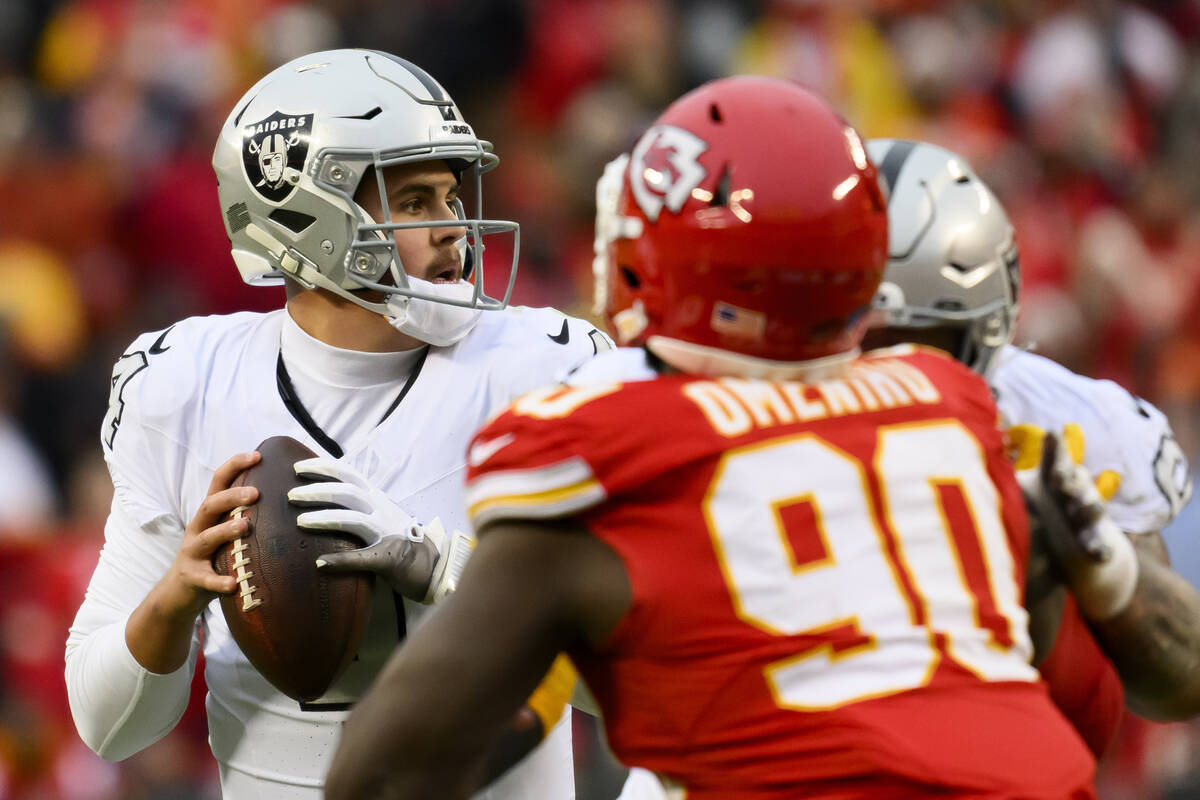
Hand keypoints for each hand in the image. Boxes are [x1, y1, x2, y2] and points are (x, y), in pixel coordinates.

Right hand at [163, 451, 261, 618]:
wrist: (178, 592)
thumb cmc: (213, 556)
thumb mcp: (226, 532)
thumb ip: (246, 515)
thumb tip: (288, 501)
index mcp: (210, 514)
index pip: (218, 481)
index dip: (235, 465)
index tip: (258, 455)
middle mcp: (198, 528)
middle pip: (210, 505)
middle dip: (232, 496)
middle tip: (256, 493)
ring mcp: (192, 552)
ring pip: (207, 537)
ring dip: (225, 530)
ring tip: (245, 526)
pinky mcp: (192, 578)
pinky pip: (206, 579)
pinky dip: (219, 582)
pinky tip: (232, 583)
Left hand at [288, 458, 472, 601]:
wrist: (431, 565)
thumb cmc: (398, 538)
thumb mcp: (380, 511)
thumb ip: (358, 502)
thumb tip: (323, 493)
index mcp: (377, 497)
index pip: (348, 473)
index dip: (323, 467)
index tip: (297, 467)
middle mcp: (382, 510)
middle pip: (347, 493)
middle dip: (317, 491)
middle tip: (290, 495)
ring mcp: (387, 533)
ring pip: (353, 520)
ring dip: (325, 519)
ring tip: (300, 522)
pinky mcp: (389, 558)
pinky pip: (362, 558)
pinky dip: (341, 560)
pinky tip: (321, 563)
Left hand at [1017, 431, 1137, 619]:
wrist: (1075, 544)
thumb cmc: (1042, 508)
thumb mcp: (1021, 490)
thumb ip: (1001, 475)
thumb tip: (972, 453)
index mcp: (1054, 481)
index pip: (1054, 461)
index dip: (1054, 448)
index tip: (1052, 434)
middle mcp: (1074, 495)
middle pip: (1076, 482)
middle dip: (1069, 479)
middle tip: (1058, 478)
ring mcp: (1087, 519)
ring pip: (1091, 509)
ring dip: (1089, 508)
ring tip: (1086, 507)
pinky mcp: (1095, 543)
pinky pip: (1101, 546)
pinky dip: (1101, 549)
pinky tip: (1098, 553)